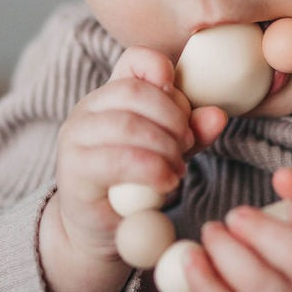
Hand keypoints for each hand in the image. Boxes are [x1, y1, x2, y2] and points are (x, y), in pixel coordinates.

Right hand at [40, 48, 225, 291]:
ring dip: (163, 146)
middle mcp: (88, 108)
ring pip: (126, 124)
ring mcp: (76, 137)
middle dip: (172, 117)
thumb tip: (218, 115)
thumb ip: (192, 132)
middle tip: (188, 144)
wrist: (100, 231)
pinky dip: (149, 168)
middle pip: (134, 92)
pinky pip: (116, 159)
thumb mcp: (170, 152)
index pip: (134, 60)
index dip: (161, 70)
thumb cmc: (136, 185)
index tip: (183, 101)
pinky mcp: (74, 169)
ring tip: (178, 168)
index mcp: (112, 94)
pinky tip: (166, 181)